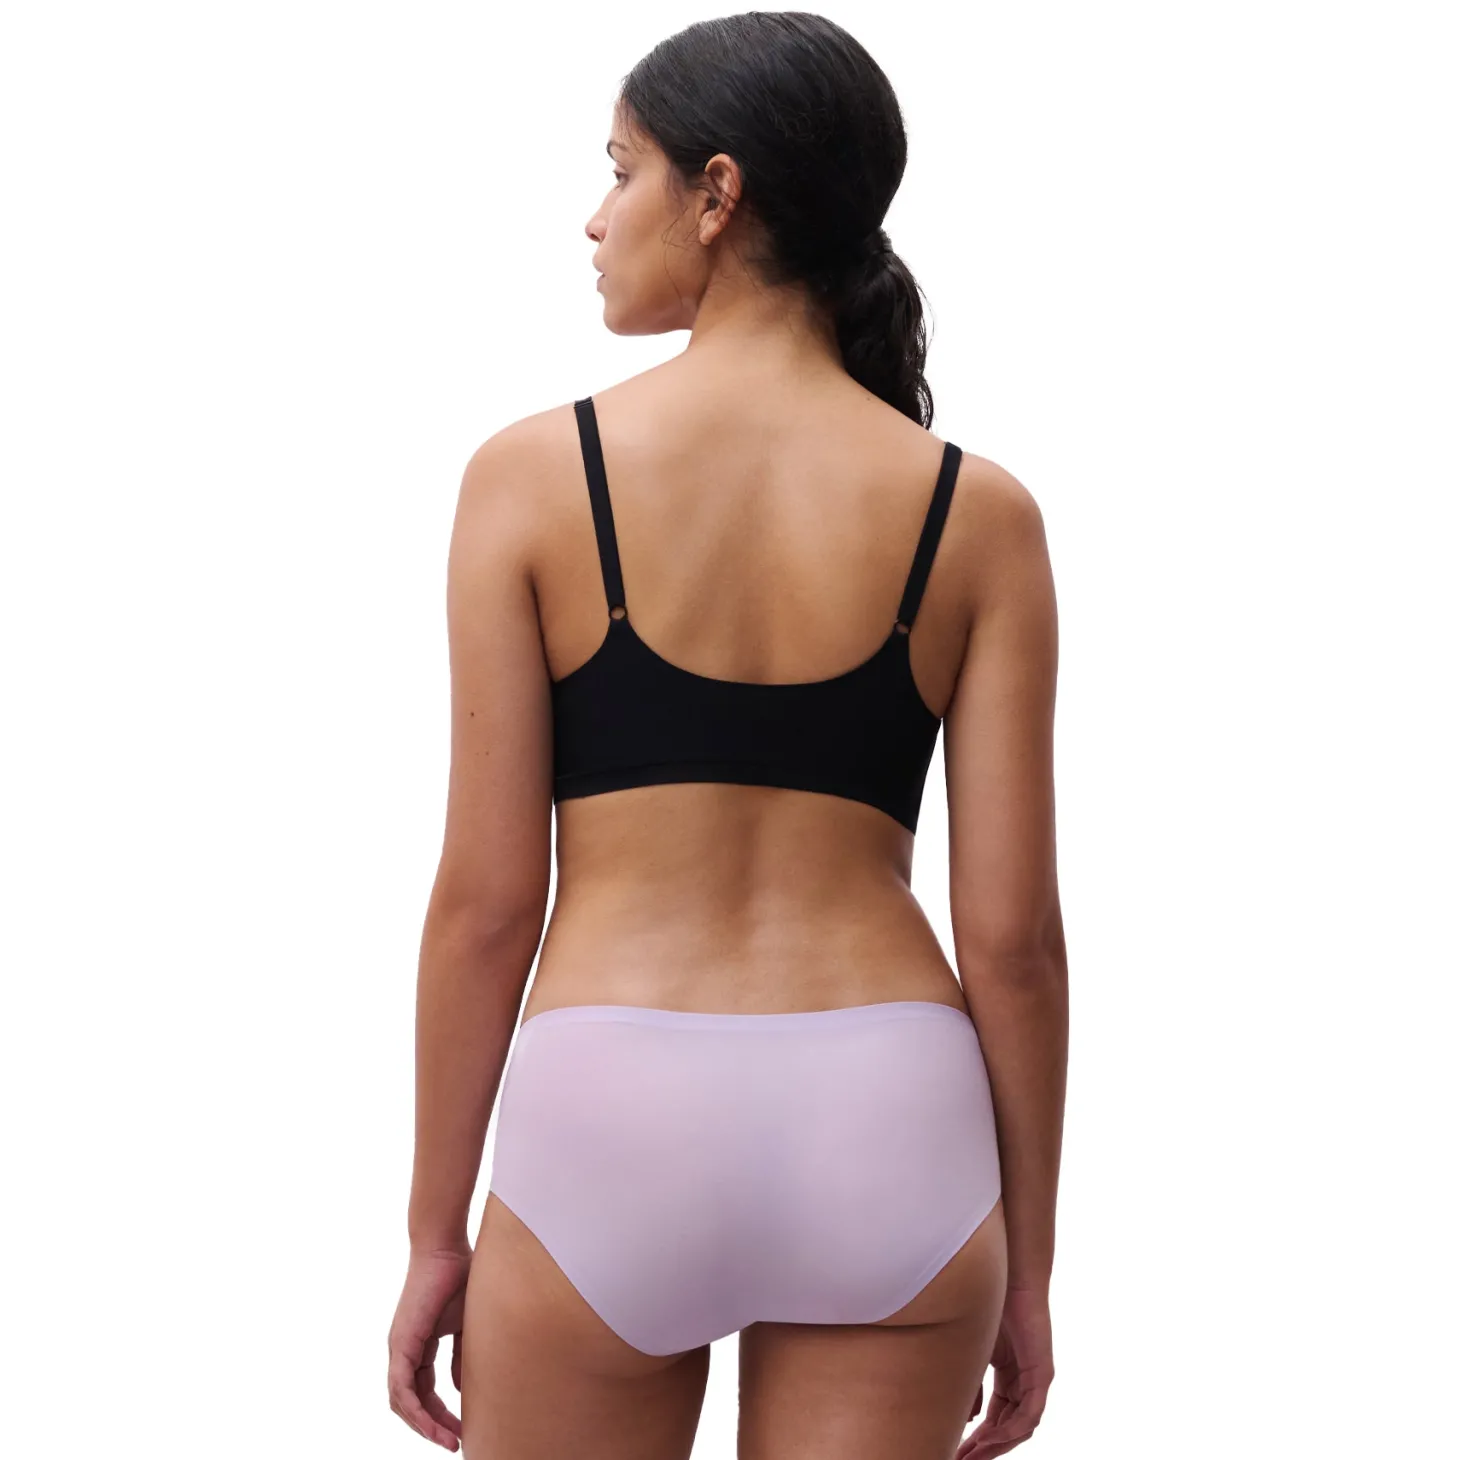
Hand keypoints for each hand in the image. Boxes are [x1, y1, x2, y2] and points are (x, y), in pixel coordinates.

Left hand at [387, 1246, 472, 1449]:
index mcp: (418, 1345)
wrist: (445, 1247)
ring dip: (424, 1426)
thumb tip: (461, 1389)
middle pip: (410, 1403)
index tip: (461, 1430)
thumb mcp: (465, 1324)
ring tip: (448, 1440)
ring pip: (402, 1402)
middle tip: (455, 1442)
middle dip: (433, 1426)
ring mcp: (399, 1347)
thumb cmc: (459, 1275)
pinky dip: (416, 1411)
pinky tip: (434, 1425)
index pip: (424, 1390)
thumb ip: (461, 1356)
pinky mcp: (401, 1343)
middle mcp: (403, 1350)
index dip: (440, 1414)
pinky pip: (402, 1389)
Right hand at [956, 1284, 1053, 1457]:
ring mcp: (1036, 1380)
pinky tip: (993, 1438)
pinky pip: (1030, 1413)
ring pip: (1020, 1426)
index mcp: (1009, 1376)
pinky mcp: (1043, 1374)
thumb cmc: (990, 1307)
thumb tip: (969, 1418)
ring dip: (997, 1445)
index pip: (996, 1418)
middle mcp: (1025, 1382)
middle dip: (986, 1448)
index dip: (979, 1438)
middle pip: (1008, 1428)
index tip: (958, 1450)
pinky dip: (1012, 1429)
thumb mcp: (974, 1353)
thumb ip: (972, 1385)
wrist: (1008, 1279)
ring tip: (973, 1456)